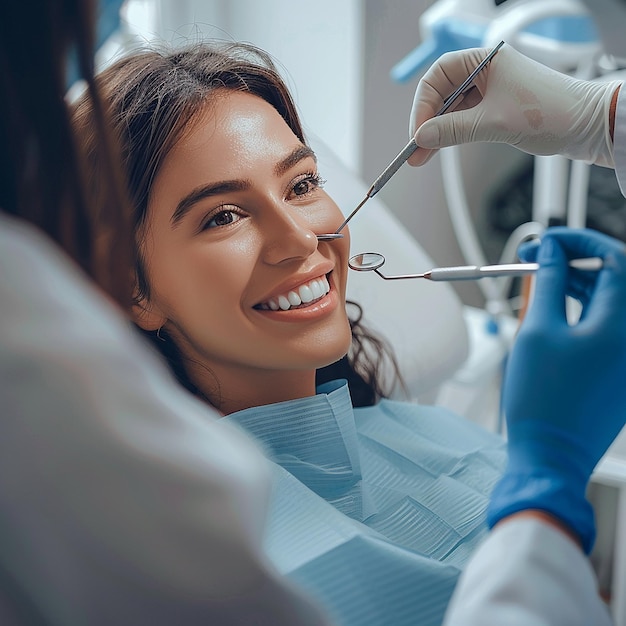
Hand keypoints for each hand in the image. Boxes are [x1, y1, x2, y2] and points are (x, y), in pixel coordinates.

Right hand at [407, 44, 620, 167]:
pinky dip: (450, 135)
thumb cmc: (550, 112)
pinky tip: (437, 149)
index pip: (439, 76)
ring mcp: (489, 91)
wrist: (586, 126)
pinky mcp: (495, 109)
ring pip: (450, 110)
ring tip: (420, 156)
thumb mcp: (493, 123)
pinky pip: (463, 120)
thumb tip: (420, 137)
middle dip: (426, 122)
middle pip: (441, 94)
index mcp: (485, 61)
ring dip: (436, 132)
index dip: (423, 104)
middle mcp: (485, 72)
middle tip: (413, 149)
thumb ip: (452, 130)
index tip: (417, 131)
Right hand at [489, 227, 625, 552]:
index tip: (547, 239)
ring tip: (539, 277)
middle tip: (536, 255)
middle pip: (614, 278)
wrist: (552, 454)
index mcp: (621, 323)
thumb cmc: (543, 398)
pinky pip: (607, 325)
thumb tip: (551, 253)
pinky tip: (554, 305)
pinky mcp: (620, 370)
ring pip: (609, 301)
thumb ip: (548, 283)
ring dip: (577, 283)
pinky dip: (583, 309)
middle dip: (575, 260)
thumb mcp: (538, 330)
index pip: (613, 260)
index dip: (579, 242)